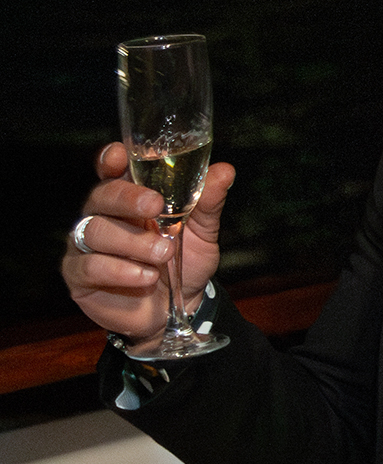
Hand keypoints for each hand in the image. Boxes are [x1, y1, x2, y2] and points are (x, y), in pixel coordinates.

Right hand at [62, 141, 235, 350]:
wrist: (178, 307)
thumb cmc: (184, 261)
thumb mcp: (203, 232)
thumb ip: (208, 202)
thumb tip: (224, 170)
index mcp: (130, 197)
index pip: (111, 171)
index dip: (111, 159)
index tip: (119, 156)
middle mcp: (103, 215)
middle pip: (101, 195)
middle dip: (128, 198)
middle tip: (156, 207)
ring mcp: (86, 245)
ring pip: (96, 231)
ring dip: (133, 242)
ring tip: (164, 254)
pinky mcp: (78, 275)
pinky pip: (90, 266)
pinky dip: (120, 270)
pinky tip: (145, 277)